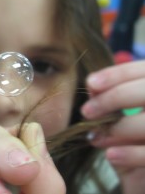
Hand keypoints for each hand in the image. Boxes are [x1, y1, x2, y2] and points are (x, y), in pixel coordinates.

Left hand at [81, 60, 144, 193]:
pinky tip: (110, 156)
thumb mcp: (120, 117)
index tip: (90, 83)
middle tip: (86, 112)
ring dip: (118, 129)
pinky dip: (130, 154)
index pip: (144, 70)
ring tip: (95, 138)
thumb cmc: (133, 140)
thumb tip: (92, 84)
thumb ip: (110, 98)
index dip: (117, 74)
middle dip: (113, 98)